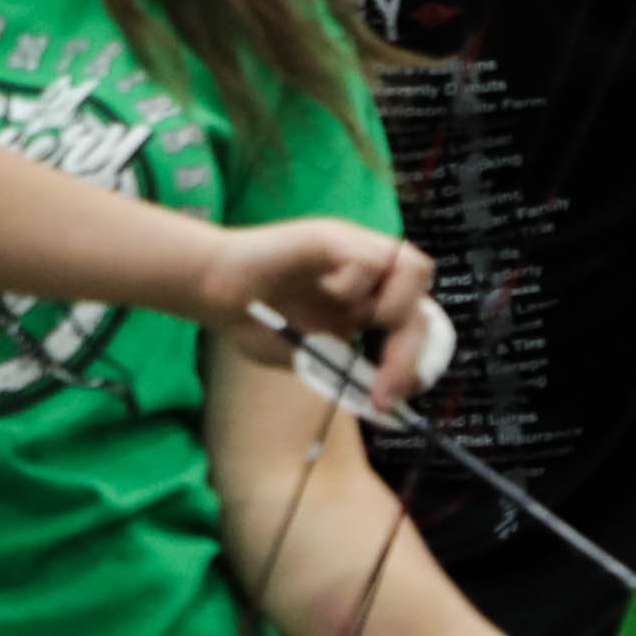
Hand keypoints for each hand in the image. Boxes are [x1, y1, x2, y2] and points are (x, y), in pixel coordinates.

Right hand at [203, 219, 442, 404]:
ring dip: (397, 307)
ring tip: (363, 322)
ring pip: (416, 270)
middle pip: (423, 307)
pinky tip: (325, 289)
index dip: (415, 363)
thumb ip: (343, 371)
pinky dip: (355, 283)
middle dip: (408, 354)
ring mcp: (356, 253)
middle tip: (383, 388)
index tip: (394, 397)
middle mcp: (371, 278)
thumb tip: (379, 398)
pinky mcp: (334, 237)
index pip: (416, 328)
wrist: (212, 289)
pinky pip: (372, 258)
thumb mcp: (307, 356)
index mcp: (369, 305)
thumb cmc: (255, 320)